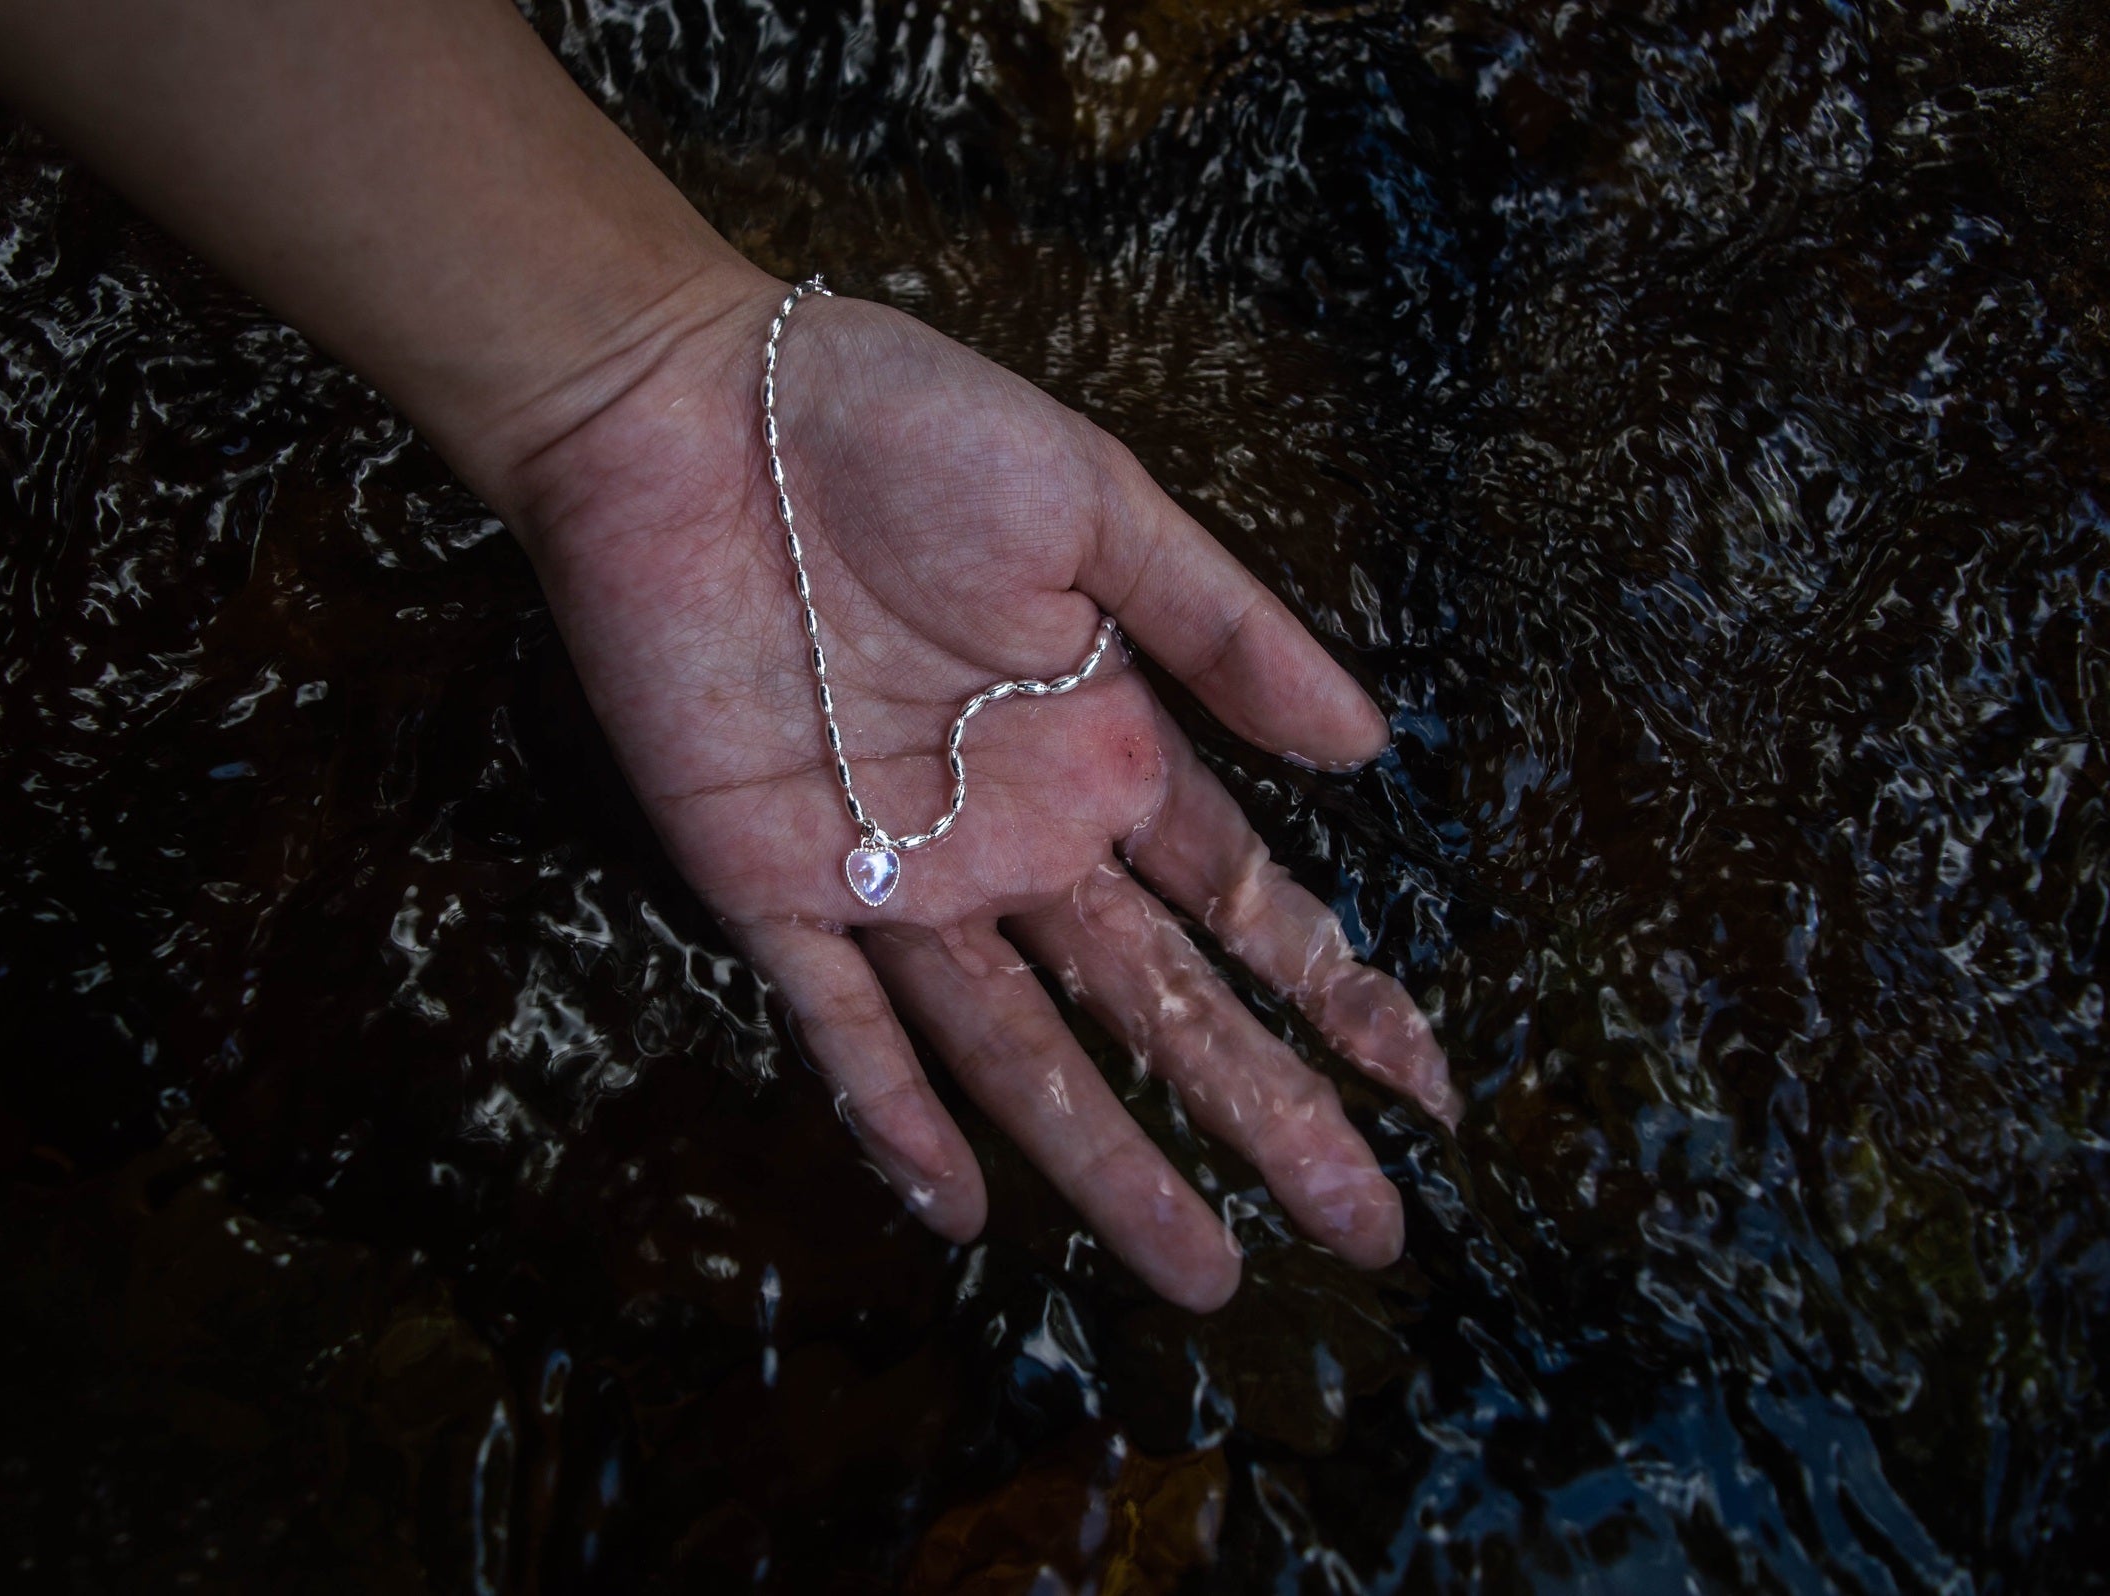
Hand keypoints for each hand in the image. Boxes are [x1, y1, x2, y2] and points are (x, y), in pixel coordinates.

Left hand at [501, 264, 1457, 1310]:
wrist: (685, 406)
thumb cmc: (899, 427)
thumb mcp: (1096, 507)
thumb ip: (1223, 630)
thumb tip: (1369, 747)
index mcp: (1101, 747)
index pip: (1244, 904)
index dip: (1336, 995)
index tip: (1430, 1090)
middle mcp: (1015, 836)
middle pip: (1156, 1004)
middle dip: (1265, 1115)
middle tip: (1370, 1231)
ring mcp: (892, 873)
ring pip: (1018, 1046)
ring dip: (1111, 1157)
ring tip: (1204, 1270)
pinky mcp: (767, 883)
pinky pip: (838, 1023)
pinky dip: (893, 1114)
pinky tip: (964, 1207)